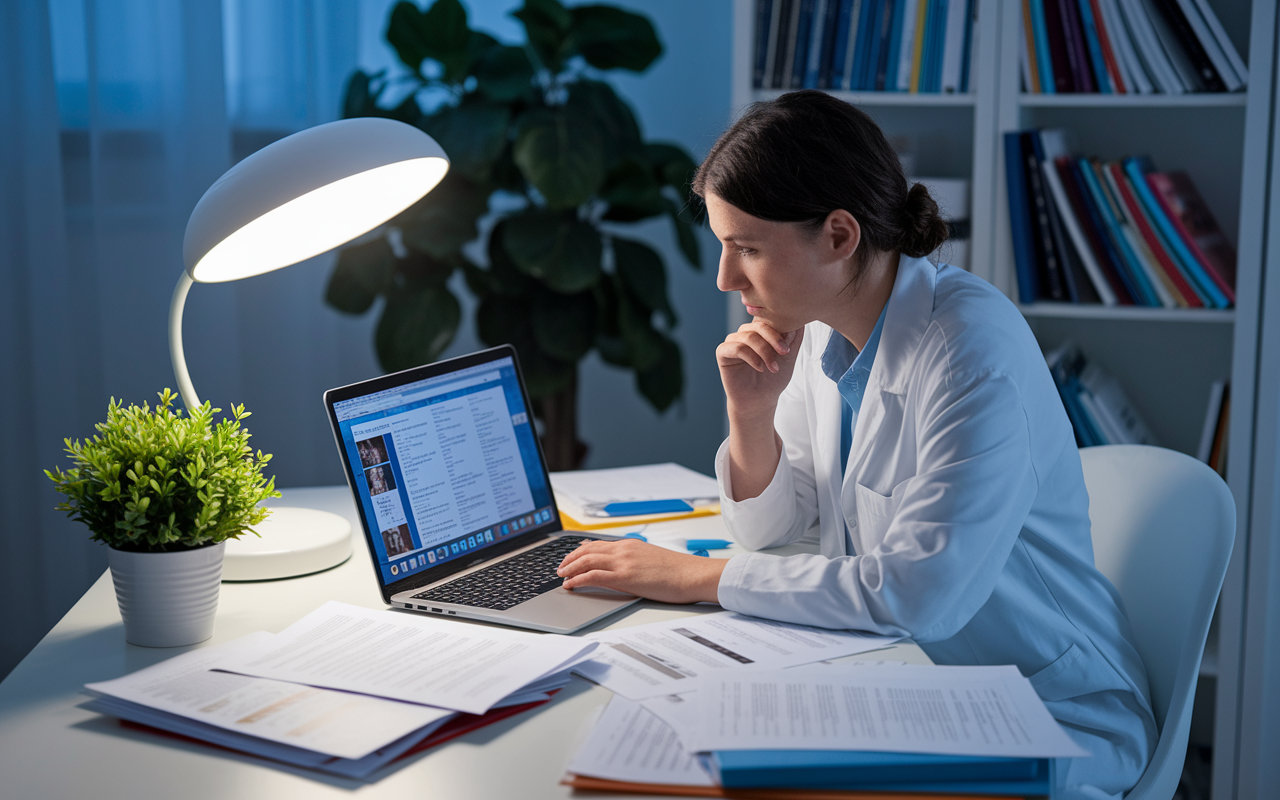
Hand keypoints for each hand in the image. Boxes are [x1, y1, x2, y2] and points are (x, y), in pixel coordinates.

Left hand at [557, 539, 726, 604]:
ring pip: (586, 561)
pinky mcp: (625, 576)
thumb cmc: (678, 571)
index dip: (580, 551)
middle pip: (587, 551)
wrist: (692, 574)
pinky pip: (593, 576)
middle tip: (560, 568)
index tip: (571, 556)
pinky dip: (578, 579)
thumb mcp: (652, 559)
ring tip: (561, 576)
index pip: (598, 544)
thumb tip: (621, 565)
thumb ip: (634, 559)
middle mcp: (624, 549)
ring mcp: (623, 562)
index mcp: (630, 545)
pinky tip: (570, 585)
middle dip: (570, 559)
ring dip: (569, 568)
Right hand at [716, 321, 803, 421]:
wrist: (759, 401)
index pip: (770, 319)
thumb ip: (794, 338)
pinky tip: (760, 368)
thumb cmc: (773, 380)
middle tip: (784, 352)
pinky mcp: (723, 352)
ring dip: (764, 351)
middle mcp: (745, 333)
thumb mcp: (789, 357)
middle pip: (759, 325)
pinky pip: (736, 347)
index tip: (790, 347)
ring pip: (748, 336)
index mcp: (760, 331)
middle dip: (774, 338)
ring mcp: (733, 341)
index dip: (782, 329)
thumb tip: (799, 320)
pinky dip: (751, 357)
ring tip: (773, 368)